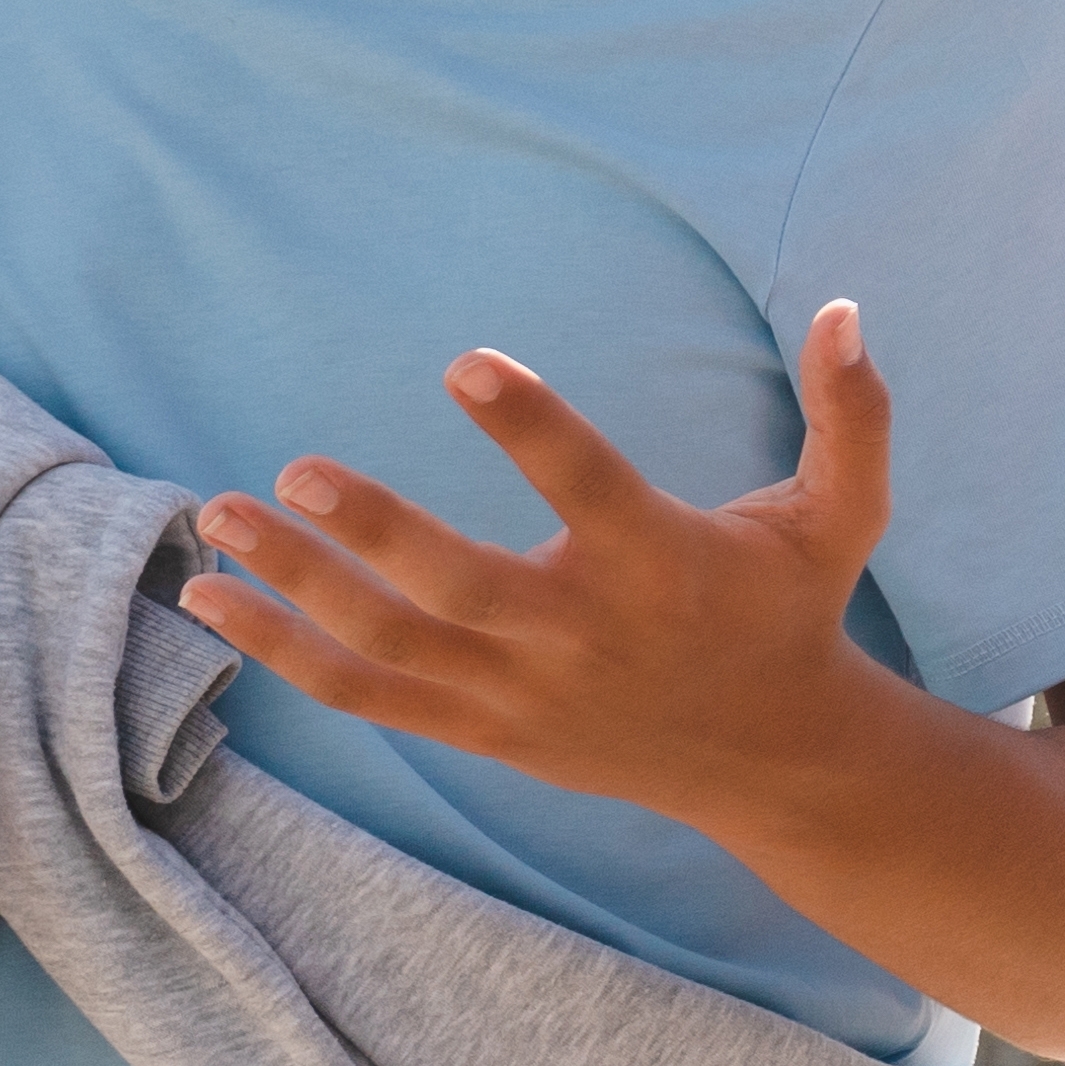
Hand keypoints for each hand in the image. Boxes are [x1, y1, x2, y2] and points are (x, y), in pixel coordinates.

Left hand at [184, 311, 916, 845]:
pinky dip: (282, 653)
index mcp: (661, 565)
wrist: (771, 757)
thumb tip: (844, 308)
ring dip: (297, 586)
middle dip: (376, 533)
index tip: (463, 363)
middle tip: (298, 471)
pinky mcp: (480, 730)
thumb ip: (853, 414)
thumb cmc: (792, 609)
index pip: (588, 489)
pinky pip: (364, 694)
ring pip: (389, 644)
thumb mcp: (843, 515)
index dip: (531, 427)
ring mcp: (520, 692)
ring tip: (221, 518)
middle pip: (459, 589)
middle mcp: (581, 635)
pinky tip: (211, 600)